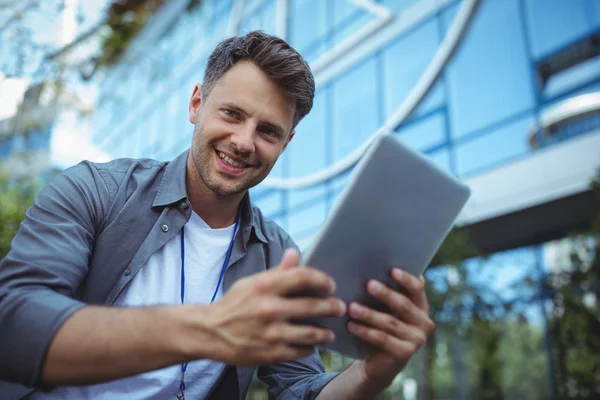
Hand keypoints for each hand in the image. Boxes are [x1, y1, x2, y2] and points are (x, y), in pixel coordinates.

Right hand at [200, 249, 346, 364]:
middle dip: (332, 307)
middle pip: (313, 306)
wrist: (210, 332)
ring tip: (330, 331)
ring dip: (326, 332)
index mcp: (265, 286)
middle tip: (340, 307)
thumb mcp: (252, 283)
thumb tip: (295, 254)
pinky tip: (312, 344)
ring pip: (312, 333)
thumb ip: (277, 272)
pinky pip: (301, 350)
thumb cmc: (234, 304)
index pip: (303, 277)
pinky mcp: (272, 353)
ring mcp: (272, 333)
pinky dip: (310, 347)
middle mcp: (269, 309)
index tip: (330, 285)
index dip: (322, 280)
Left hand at [347, 269, 433, 388]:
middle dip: (385, 294)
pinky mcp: (405, 354)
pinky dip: (365, 331)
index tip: (392, 270)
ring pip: (390, 323)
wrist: (380, 361)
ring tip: (352, 307)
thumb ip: (387, 291)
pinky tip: (351, 325)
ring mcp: (417, 340)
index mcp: (421, 306)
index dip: (406, 279)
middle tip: (368, 284)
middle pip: (404, 305)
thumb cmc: (381, 326)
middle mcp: (424, 322)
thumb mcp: (386, 309)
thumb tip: (373, 265)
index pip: (417, 289)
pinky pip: (383, 339)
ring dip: (369, 314)